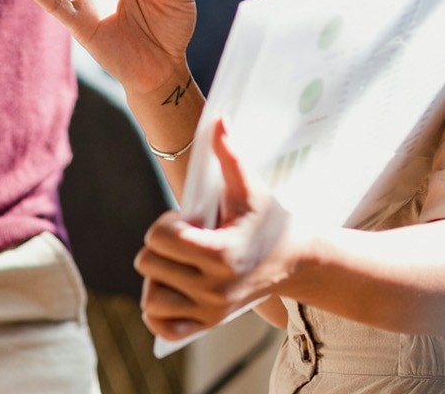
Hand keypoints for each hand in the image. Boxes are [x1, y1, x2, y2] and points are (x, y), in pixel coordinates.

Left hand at [138, 119, 305, 340]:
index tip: (187, 220)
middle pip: (149, 264)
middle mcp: (214, 288)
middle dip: (159, 245)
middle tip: (185, 238)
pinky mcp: (208, 324)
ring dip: (157, 276)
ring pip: (151, 298)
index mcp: (220, 253)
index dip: (166, 222)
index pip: (159, 238)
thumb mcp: (250, 186)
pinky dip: (157, 309)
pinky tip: (171, 286)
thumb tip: (218, 119)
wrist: (296, 260)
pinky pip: (162, 326)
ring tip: (178, 261)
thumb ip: (230, 153)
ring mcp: (210, 311)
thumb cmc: (268, 218)